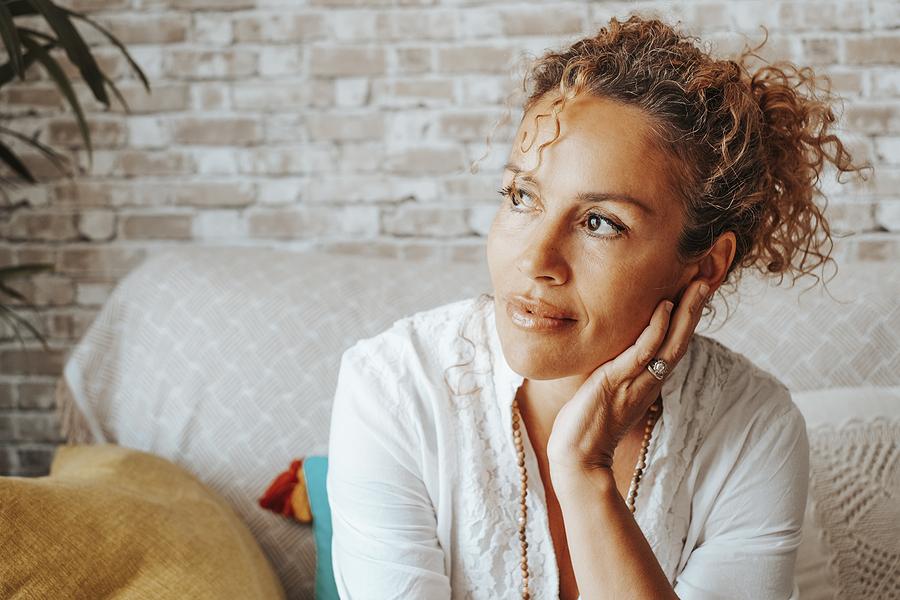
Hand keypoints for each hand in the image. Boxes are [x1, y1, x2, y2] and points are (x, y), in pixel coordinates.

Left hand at [546, 279, 710, 477]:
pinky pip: (643, 352)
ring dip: (685, 313)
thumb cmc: (587, 423)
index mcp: (647, 380)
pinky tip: (664, 307)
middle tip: (708, 279)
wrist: (578, 455)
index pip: (673, 344)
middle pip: (680, 340)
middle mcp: (648, 380)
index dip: (686, 319)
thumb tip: (612, 346)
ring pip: (670, 343)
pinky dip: (655, 329)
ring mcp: (636, 381)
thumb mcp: (606, 387)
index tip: (696, 291)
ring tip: (698, 286)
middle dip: (695, 310)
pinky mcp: (617, 382)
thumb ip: (615, 367)